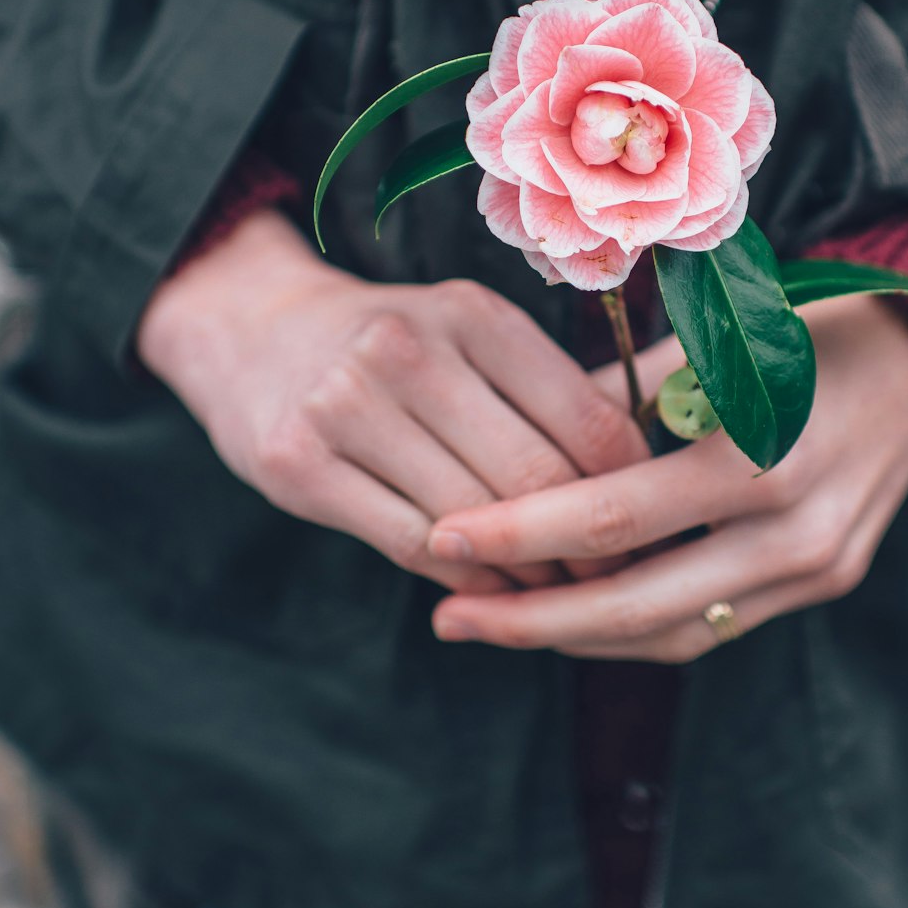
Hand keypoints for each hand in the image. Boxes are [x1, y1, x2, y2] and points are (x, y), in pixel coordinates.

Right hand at [136, 209, 650, 594]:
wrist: (251, 330)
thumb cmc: (393, 348)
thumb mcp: (469, 335)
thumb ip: (547, 393)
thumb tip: (656, 474)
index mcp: (473, 312)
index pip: (588, 421)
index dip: (632, 491)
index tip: (653, 527)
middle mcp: (408, 348)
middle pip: (535, 479)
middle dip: (588, 545)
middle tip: (617, 579)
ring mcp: (345, 404)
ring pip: (474, 521)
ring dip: (529, 574)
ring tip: (561, 594)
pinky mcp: (297, 462)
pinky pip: (411, 544)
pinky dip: (464, 580)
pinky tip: (489, 589)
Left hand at [424, 295, 907, 660]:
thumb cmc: (808, 325)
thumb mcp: (716, 338)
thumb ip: (622, 399)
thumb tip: (515, 441)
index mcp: (763, 453)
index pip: (617, 515)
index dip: (522, 532)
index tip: (443, 533)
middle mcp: (796, 527)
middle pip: (637, 603)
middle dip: (532, 618)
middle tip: (447, 617)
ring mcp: (818, 567)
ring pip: (673, 633)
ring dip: (576, 638)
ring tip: (492, 623)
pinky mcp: (826, 583)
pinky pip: (711, 625)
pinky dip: (636, 626)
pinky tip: (572, 615)